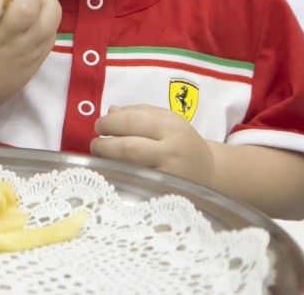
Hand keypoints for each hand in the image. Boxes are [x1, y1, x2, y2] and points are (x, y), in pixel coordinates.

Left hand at [91, 104, 213, 186]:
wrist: (208, 172)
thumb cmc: (181, 142)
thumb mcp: (167, 120)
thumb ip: (139, 112)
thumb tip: (110, 111)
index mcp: (171, 127)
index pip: (133, 121)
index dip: (109, 122)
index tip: (99, 125)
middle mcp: (170, 150)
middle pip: (128, 147)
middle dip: (104, 144)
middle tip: (95, 143)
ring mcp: (166, 174)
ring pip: (129, 167)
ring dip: (107, 160)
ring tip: (100, 155)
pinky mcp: (163, 192)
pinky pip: (134, 183)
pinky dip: (117, 175)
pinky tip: (111, 171)